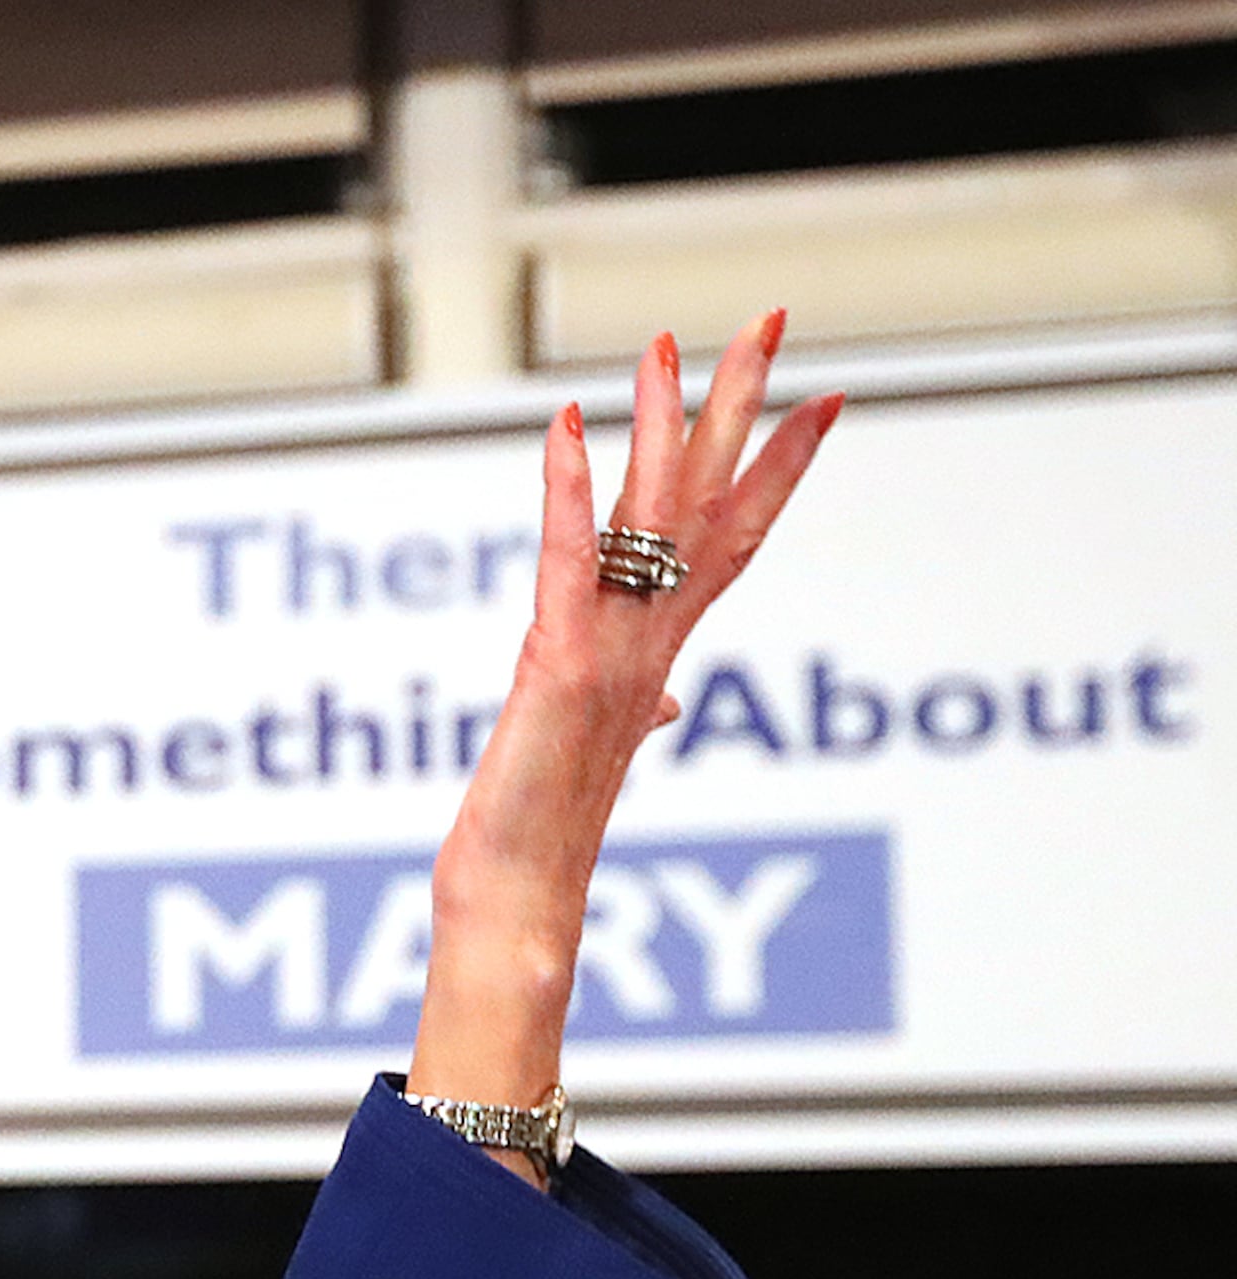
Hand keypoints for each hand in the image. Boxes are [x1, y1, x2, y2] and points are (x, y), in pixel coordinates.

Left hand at [412, 312, 842, 1137]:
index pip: (734, 539)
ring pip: (651, 517)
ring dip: (664, 423)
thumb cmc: (544, 833)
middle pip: (712, 501)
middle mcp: (649, 640)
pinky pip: (565, 562)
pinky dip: (565, 493)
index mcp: (657, 651)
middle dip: (743, 405)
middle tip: (774, 315)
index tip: (822, 398)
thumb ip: (639, 707)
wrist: (517, 902)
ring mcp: (613, 650)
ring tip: (674, 338)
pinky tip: (564, 426)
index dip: (778, 468)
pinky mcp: (559, 665)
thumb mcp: (596, 751)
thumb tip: (665, 701)